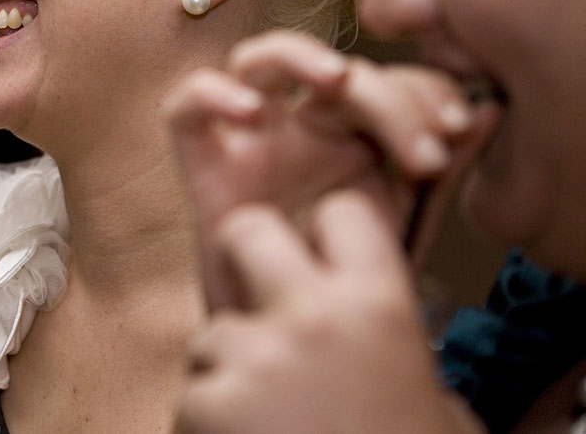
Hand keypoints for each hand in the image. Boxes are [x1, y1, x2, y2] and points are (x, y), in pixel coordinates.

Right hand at [162, 30, 495, 307]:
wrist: (289, 346)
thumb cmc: (340, 290)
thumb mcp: (404, 227)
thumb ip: (437, 171)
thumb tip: (487, 109)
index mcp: (355, 138)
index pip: (389, 83)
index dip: (425, 91)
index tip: (457, 130)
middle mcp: (301, 132)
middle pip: (334, 72)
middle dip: (386, 96)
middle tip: (422, 153)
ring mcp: (251, 145)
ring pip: (256, 61)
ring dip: (297, 55)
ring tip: (335, 79)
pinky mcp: (203, 168)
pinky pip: (184, 109)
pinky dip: (208, 94)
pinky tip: (245, 111)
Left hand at [177, 192, 484, 433]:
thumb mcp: (429, 395)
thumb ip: (386, 338)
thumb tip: (363, 316)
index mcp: (379, 307)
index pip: (342, 213)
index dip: (329, 233)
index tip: (322, 253)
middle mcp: (309, 317)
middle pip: (245, 230)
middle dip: (245, 263)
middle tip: (264, 309)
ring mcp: (249, 359)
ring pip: (211, 332)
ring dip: (230, 370)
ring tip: (272, 420)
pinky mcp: (202, 404)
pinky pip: (195, 393)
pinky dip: (210, 422)